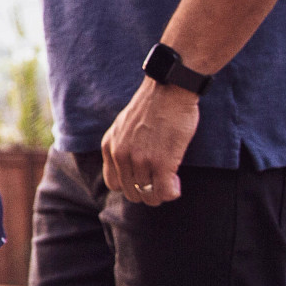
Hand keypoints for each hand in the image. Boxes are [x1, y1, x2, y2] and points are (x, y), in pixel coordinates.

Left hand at [102, 77, 197, 205]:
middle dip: (148, 192)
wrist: (168, 89)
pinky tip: (176, 182)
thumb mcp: (124, 125)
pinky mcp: (161, 162)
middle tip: (161, 182)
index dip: (131, 185)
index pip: (114, 184)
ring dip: (162, 192)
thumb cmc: (152, 106)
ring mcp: (140, 160)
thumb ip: (121, 145)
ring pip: (149, 196)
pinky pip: (165, 192)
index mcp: (109, 146)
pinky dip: (172, 192)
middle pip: (132, 193)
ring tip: (171, 179)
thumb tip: (129, 169)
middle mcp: (120, 156)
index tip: (144, 178)